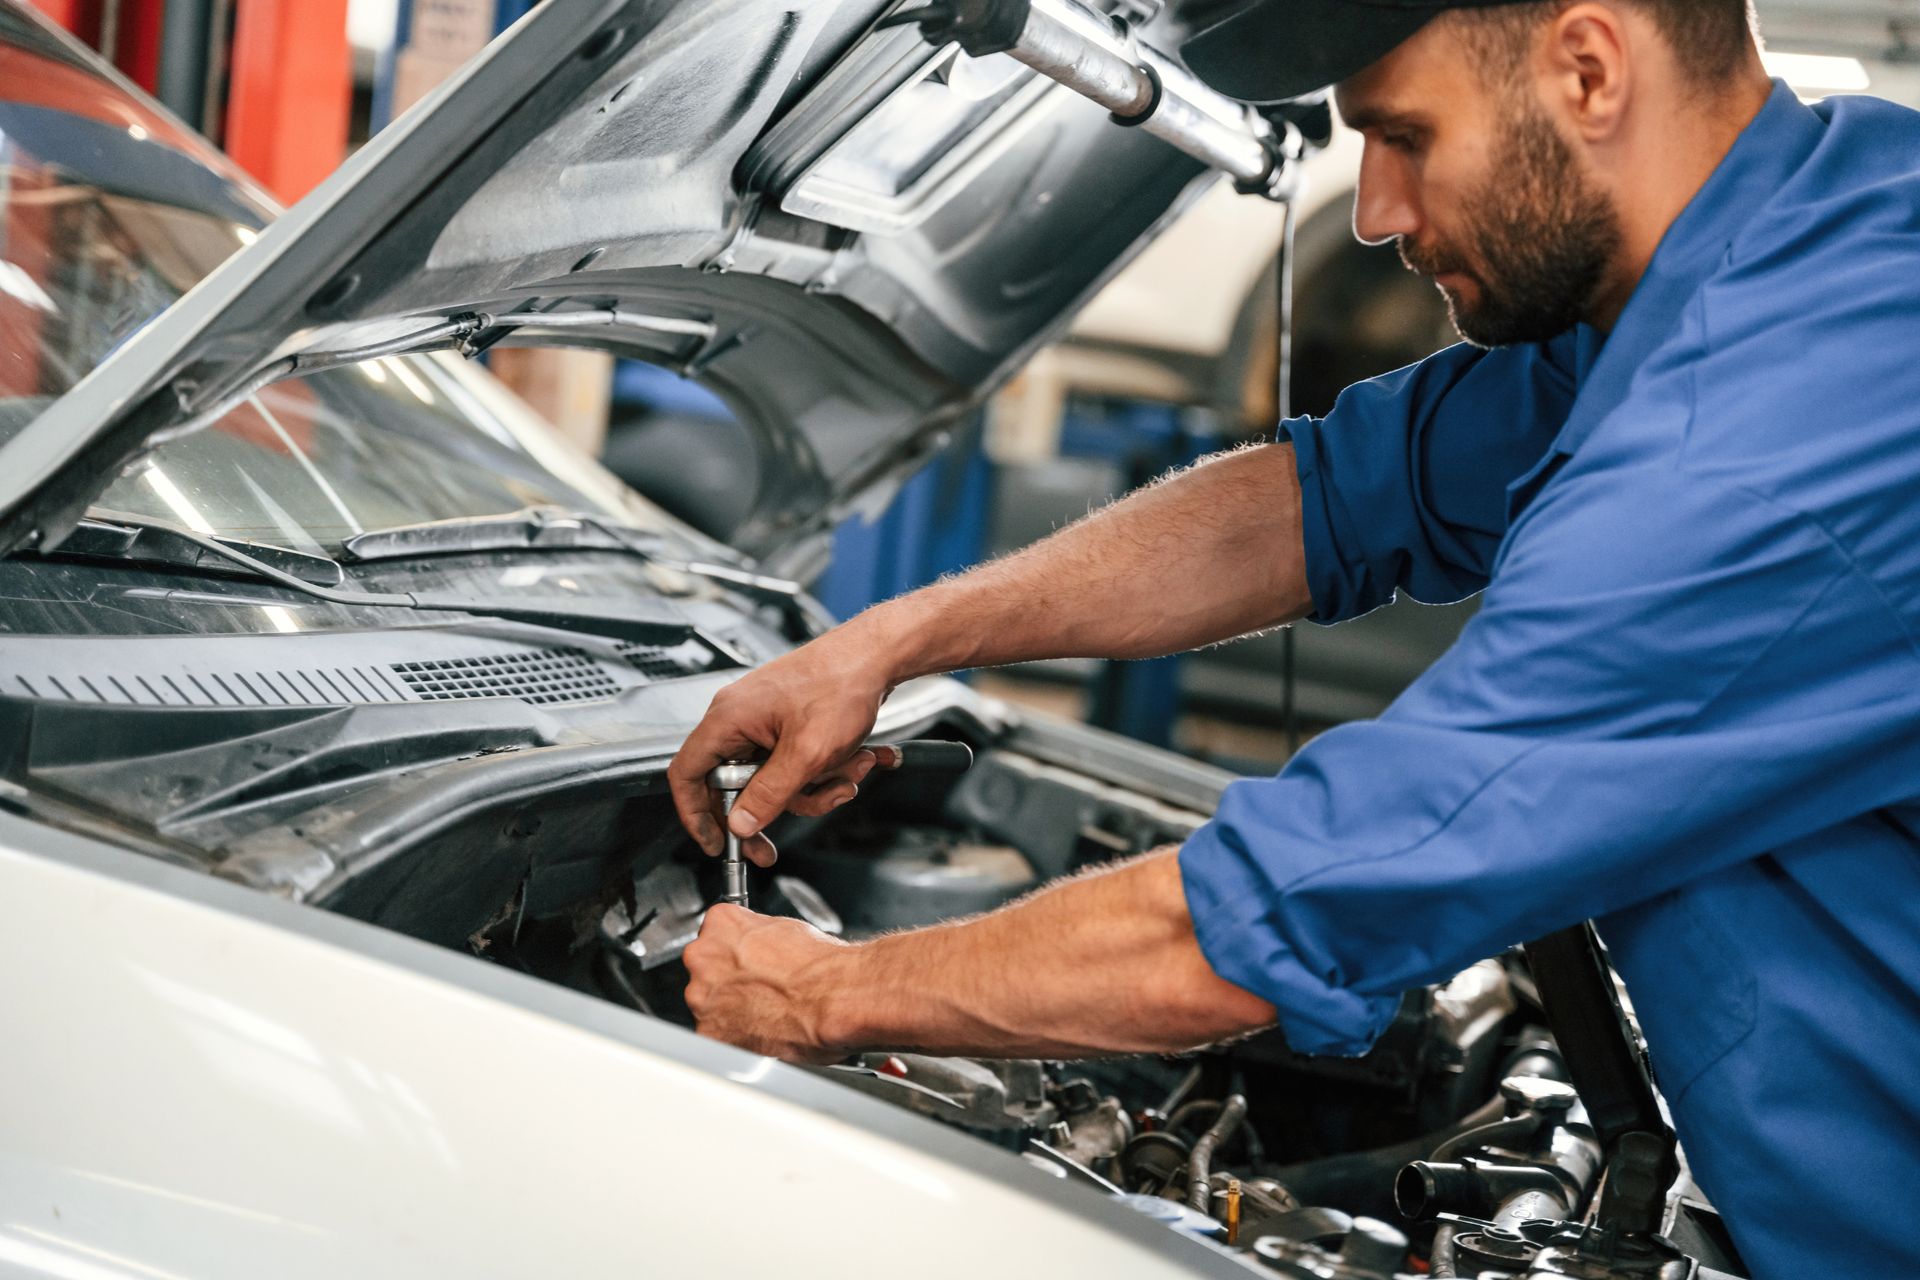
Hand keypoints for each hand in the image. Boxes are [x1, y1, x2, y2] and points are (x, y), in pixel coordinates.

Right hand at [667, 629, 895, 863]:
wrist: (877, 655)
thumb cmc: (841, 683)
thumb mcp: (807, 752)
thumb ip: (770, 794)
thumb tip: (740, 825)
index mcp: (728, 719)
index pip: (687, 774)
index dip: (694, 813)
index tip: (715, 842)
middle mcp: (740, 719)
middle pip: (735, 785)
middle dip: (772, 808)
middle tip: (773, 846)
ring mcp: (765, 721)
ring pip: (773, 779)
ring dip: (813, 787)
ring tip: (849, 772)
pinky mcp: (789, 723)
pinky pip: (794, 763)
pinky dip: (824, 770)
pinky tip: (857, 759)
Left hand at [684, 905, 850, 1062]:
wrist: (834, 998)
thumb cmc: (821, 966)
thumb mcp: (788, 930)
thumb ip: (758, 937)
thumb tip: (760, 946)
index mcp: (721, 923)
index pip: (714, 935)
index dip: (734, 953)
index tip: (746, 963)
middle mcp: (703, 957)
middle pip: (705, 970)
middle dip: (727, 981)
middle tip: (758, 990)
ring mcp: (702, 996)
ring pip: (707, 1004)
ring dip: (728, 1010)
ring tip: (764, 1013)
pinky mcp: (710, 1032)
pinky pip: (715, 1036)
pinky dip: (734, 1038)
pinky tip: (761, 1032)